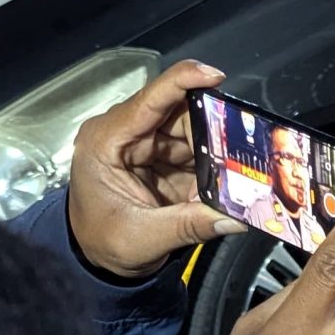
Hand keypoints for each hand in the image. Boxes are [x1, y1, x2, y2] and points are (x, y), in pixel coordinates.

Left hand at [67, 58, 244, 278]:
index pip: (148, 100)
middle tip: (241, 149)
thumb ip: (190, 225)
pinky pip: (195, 150)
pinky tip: (223, 181)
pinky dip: (213, 164)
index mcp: (105, 142)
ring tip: (232, 174)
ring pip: (192, 130)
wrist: (93, 258)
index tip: (215, 75)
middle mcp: (124, 134)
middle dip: (212, 128)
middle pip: (178, 113)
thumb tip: (235, 218)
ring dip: (215, 150)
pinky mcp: (161, 157)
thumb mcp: (143, 238)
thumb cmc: (102, 242)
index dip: (183, 81)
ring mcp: (144, 144)